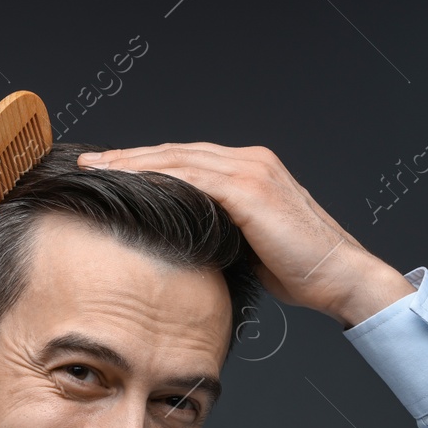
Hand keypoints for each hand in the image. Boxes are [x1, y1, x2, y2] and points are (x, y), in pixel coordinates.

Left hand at [76, 143, 413, 327]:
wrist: (338, 276)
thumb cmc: (298, 269)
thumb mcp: (248, 243)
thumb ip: (218, 229)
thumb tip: (182, 241)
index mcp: (249, 169)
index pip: (185, 159)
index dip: (145, 162)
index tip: (109, 171)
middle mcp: (249, 160)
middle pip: (175, 152)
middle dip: (129, 156)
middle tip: (90, 162)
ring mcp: (251, 170)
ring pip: (179, 159)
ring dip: (135, 162)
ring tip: (99, 169)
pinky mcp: (250, 190)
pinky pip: (194, 178)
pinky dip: (160, 178)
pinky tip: (132, 184)